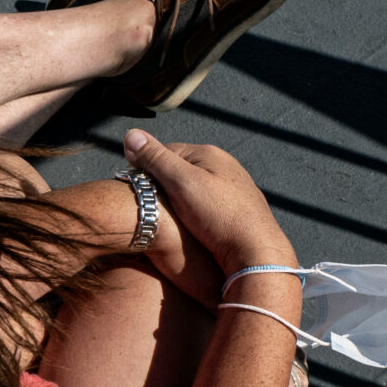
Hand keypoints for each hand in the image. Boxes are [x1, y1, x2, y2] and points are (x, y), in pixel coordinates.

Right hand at [122, 130, 295, 275]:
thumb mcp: (181, 183)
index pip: (163, 152)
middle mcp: (223, 165)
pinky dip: (193, 212)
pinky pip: (205, 204)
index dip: (145, 169)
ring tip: (169, 219)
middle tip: (150, 207)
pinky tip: (191, 226)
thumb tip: (131, 134)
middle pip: (178, 170)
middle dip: (161, 185)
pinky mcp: (236, 209)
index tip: (135, 190)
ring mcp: (232, 187)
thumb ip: (155, 159)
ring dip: (176, 200)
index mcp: (208, 153)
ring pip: (191, 188)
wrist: (255, 252)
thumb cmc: (219, 216)